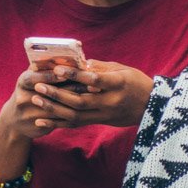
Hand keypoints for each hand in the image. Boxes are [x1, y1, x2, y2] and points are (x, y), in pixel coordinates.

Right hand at [0, 66, 90, 140]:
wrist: (15, 121)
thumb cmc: (30, 92)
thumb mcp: (32, 77)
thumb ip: (46, 68)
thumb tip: (68, 55)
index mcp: (23, 81)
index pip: (39, 76)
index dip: (54, 76)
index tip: (71, 73)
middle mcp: (23, 98)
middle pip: (52, 92)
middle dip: (73, 87)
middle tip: (92, 84)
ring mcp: (30, 114)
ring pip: (58, 108)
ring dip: (77, 101)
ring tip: (94, 96)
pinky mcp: (38, 127)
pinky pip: (58, 121)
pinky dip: (74, 114)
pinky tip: (88, 110)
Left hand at [26, 61, 153, 130]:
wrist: (152, 108)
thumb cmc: (136, 82)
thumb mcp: (122, 69)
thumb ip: (99, 67)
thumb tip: (77, 62)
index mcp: (119, 84)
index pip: (95, 80)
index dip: (75, 76)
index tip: (58, 70)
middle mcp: (111, 102)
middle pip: (80, 101)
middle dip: (57, 94)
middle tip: (39, 86)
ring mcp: (105, 115)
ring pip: (75, 116)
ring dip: (53, 109)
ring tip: (36, 100)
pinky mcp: (100, 122)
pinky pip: (76, 124)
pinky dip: (58, 122)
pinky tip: (42, 119)